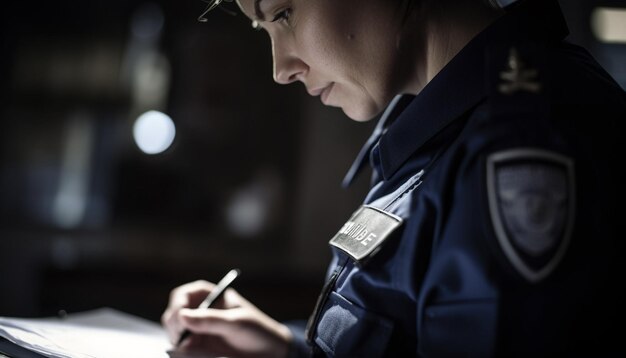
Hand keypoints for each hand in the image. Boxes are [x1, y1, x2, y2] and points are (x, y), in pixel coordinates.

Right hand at [161, 280, 291, 357]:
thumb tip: (182, 316)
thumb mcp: (236, 323)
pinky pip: (182, 348)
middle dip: (174, 325)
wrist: (269, 352)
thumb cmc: (257, 331)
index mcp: (210, 296)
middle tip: (183, 338)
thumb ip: (210, 320)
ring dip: (177, 339)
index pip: (183, 295)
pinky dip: (182, 351)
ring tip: (191, 348)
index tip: (181, 317)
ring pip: (174, 333)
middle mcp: (200, 311)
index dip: (178, 304)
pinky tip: (190, 353)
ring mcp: (197, 330)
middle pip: (173, 314)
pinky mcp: (199, 347)